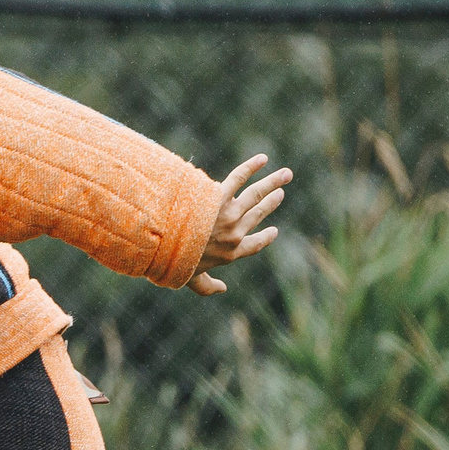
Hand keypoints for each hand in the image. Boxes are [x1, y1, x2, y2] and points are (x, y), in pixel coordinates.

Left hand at [188, 154, 294, 296]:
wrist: (163, 243)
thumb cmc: (174, 263)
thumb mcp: (191, 279)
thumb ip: (207, 286)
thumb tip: (222, 290)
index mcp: (230, 254)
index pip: (254, 245)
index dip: (265, 238)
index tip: (274, 231)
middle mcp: (234, 233)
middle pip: (258, 214)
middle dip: (271, 203)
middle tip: (280, 193)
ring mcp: (228, 214)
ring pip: (256, 195)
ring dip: (272, 183)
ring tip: (286, 174)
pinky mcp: (218, 196)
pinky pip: (238, 178)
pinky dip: (250, 167)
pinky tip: (262, 159)